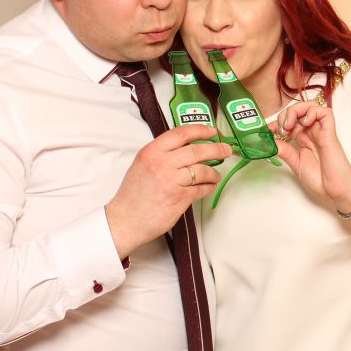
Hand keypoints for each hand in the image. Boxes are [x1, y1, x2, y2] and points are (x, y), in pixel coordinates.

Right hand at [106, 125, 229, 257]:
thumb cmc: (133, 195)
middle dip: (216, 149)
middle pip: (197, 150)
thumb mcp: (143, 164)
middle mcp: (161, 163)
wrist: (124, 220)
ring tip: (216, 175)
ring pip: (202, 170)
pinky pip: (201, 188)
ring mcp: (170, 181)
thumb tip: (186, 148)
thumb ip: (162, 154)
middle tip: (226, 150)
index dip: (200, 130)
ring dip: (213, 172)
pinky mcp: (178, 198)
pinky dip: (208, 187)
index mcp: (151, 152)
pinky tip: (209, 186)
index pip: (181, 133)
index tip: (212, 131)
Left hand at [275, 102, 350, 212]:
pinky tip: (305, 123)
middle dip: (285, 115)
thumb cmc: (321, 180)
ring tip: (290, 124)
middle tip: (281, 129)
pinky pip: (325, 112)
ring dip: (297, 110)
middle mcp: (312, 132)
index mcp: (303, 139)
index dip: (277, 121)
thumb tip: (269, 141)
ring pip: (310, 106)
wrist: (335, 191)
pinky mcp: (330, 132)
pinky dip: (312, 112)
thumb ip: (284, 150)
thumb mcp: (296, 164)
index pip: (289, 121)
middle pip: (298, 110)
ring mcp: (321, 131)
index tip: (267, 130)